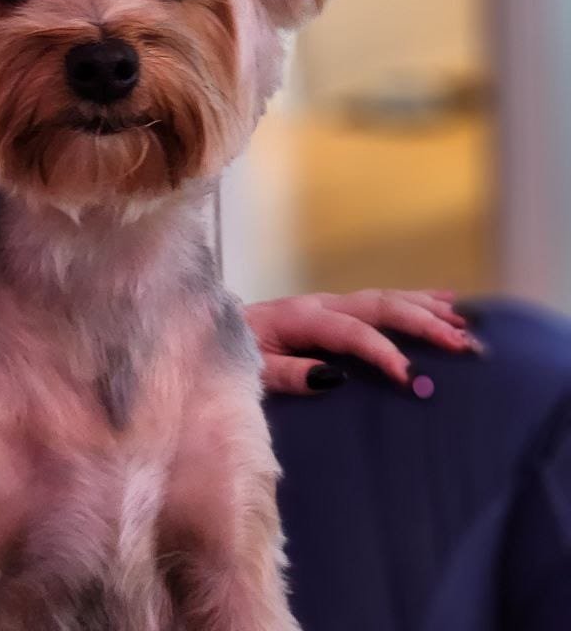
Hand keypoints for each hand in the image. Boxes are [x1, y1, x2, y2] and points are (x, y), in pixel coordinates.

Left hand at [245, 289, 478, 394]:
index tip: (411, 377)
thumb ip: (287, 373)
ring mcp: (328, 303)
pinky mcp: (333, 309)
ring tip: (465, 326)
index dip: (382, 352)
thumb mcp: (249, 369)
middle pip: (378, 307)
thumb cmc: (229, 353)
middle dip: (422, 323)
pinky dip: (416, 299)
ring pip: (386, 299)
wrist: (210, 329)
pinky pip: (380, 301)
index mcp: (299, 318)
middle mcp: (319, 304)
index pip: (350, 332)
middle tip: (462, 345)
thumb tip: (332, 376)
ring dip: (427, 310)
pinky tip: (447, 300)